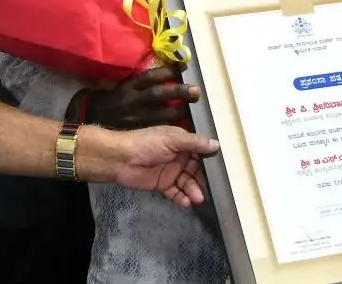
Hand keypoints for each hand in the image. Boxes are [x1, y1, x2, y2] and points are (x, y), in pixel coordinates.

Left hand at [79, 124, 218, 207]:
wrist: (120, 159)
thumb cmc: (146, 143)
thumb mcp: (172, 139)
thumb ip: (194, 143)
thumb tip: (217, 145)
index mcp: (181, 142)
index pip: (200, 152)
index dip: (209, 161)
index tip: (221, 171)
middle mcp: (178, 157)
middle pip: (196, 170)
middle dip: (202, 180)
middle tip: (210, 189)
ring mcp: (170, 172)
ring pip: (187, 183)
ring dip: (193, 191)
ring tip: (197, 198)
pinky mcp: (162, 185)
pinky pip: (176, 193)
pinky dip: (182, 198)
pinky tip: (186, 203)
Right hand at [88, 67, 199, 128]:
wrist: (95, 117)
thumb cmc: (116, 98)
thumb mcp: (126, 85)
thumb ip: (145, 82)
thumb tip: (171, 72)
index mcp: (129, 86)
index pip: (150, 76)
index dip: (168, 71)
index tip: (184, 67)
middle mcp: (132, 100)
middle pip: (158, 94)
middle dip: (178, 92)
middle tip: (196, 90)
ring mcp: (134, 118)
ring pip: (160, 115)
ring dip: (179, 112)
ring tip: (193, 109)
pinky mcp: (138, 132)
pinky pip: (158, 131)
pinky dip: (171, 129)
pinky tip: (184, 128)